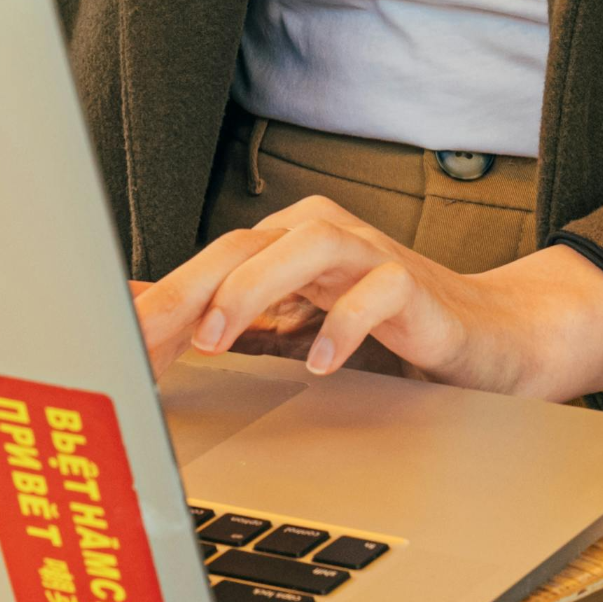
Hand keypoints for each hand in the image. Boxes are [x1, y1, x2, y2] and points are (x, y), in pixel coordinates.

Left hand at [131, 196, 602, 403]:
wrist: (491, 341)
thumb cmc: (387, 333)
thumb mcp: (294, 327)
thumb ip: (225, 315)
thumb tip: (137, 306)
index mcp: (286, 246)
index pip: (209, 263)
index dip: (159, 300)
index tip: (111, 342)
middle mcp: (322, 239)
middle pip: (243, 247)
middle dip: (187, 292)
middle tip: (142, 339)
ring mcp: (372, 256)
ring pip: (307, 246)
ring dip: (255, 290)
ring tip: (220, 339)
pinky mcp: (417, 288)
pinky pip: (376, 291)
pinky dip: (343, 323)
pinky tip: (319, 361)